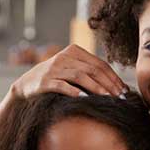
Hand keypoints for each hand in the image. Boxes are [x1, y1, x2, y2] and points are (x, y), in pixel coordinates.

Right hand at [9, 44, 128, 100]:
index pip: (99, 63)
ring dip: (96, 88)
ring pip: (80, 76)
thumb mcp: (70, 70)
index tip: (124, 90)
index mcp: (73, 51)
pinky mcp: (45, 81)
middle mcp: (64, 57)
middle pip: (92, 69)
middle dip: (109, 84)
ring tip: (108, 99)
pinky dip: (74, 92)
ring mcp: (53, 68)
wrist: (25, 86)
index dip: (113, 77)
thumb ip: (88, 72)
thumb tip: (116, 86)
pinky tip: (85, 99)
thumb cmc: (53, 79)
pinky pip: (62, 86)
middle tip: (120, 97)